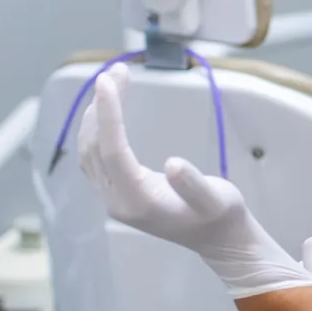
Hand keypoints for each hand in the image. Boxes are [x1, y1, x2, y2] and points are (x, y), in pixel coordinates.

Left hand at [77, 62, 311, 299]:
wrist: (219, 239)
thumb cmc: (221, 216)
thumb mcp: (216, 199)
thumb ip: (194, 184)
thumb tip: (173, 164)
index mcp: (137, 201)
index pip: (113, 150)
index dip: (108, 113)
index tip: (107, 80)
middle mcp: (117, 201)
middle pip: (96, 147)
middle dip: (102, 106)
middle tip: (118, 70)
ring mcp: (114, 199)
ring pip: (90, 152)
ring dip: (96, 116)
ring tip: (112, 83)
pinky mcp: (117, 194)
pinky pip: (95, 158)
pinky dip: (97, 130)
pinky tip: (107, 112)